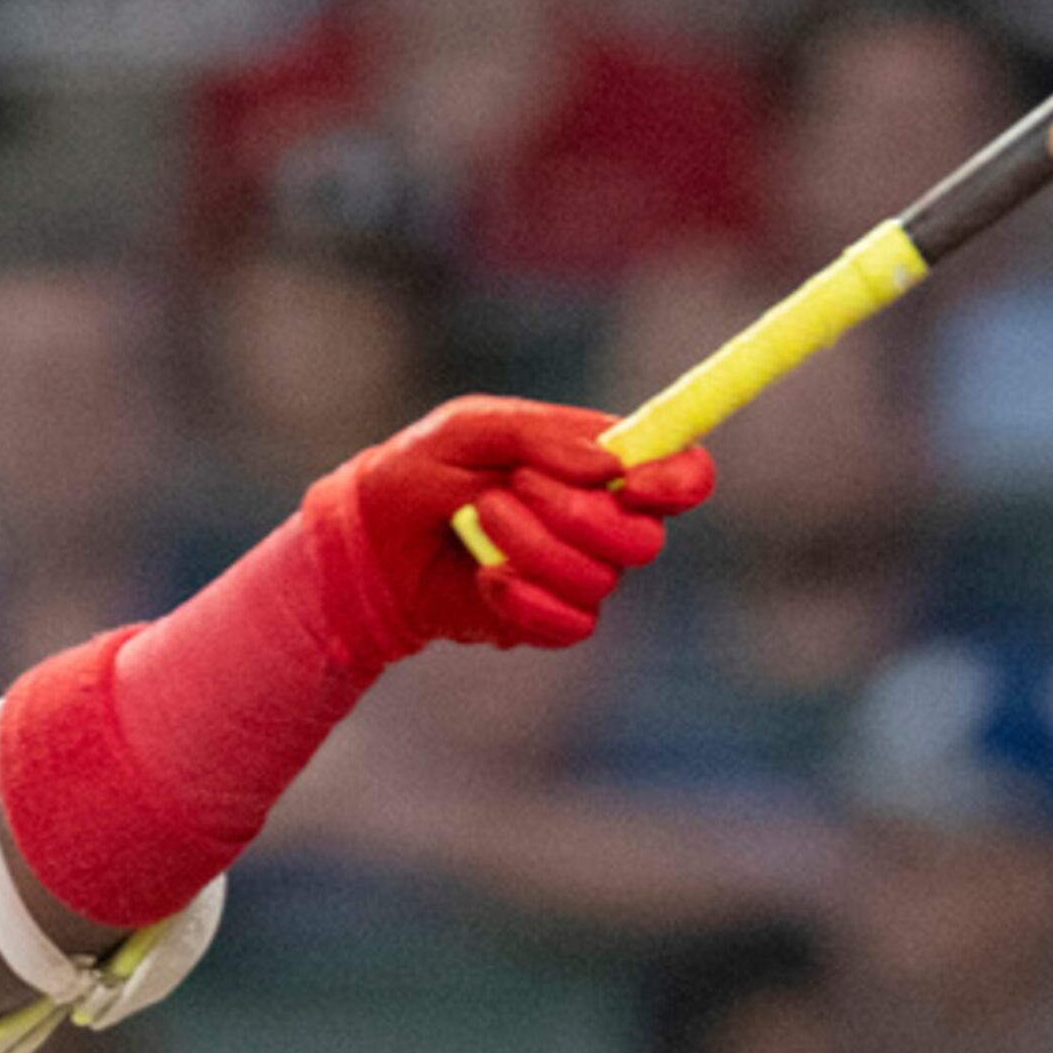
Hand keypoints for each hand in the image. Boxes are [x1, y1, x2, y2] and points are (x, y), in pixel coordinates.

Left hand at [306, 396, 715, 656]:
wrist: (369, 544)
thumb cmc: (419, 472)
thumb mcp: (466, 429)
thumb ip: (539, 434)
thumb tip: (608, 463)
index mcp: (600, 464)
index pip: (683, 474)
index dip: (677, 480)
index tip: (634, 482)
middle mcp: (604, 521)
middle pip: (646, 538)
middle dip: (577, 514)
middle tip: (513, 487)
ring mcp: (580, 574)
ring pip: (601, 580)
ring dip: (534, 547)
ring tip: (478, 518)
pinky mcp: (549, 619)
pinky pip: (572, 623)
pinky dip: (524, 599)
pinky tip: (485, 578)